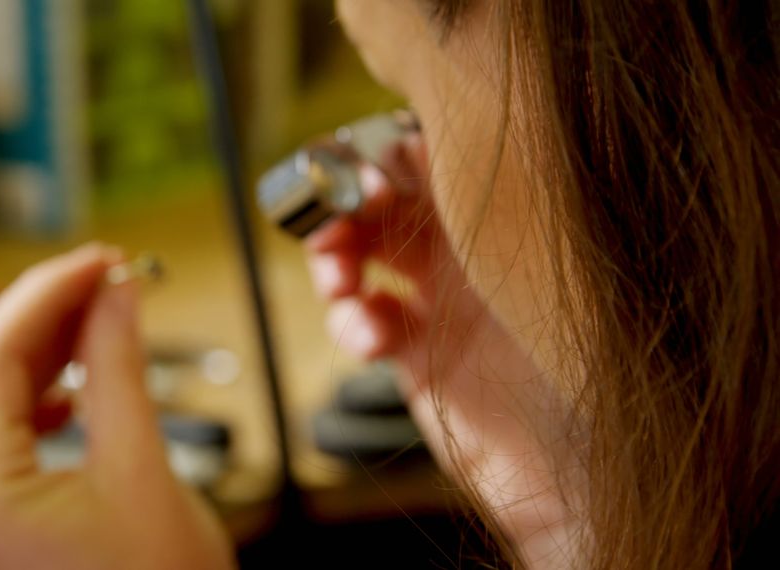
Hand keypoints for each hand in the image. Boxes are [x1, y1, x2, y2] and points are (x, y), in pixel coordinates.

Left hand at [0, 244, 234, 569]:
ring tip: (99, 320)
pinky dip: (37, 404)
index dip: (49, 291)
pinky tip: (75, 385)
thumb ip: (120, 369)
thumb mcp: (142, 470)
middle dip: (48, 318)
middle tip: (108, 279)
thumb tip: (115, 297)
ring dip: (45, 357)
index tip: (98, 261)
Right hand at [305, 134, 576, 567]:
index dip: (386, 164)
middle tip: (333, 228)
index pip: (428, 166)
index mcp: (503, 221)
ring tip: (338, 284)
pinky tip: (369, 337)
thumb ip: (488, 209)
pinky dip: (352, 324)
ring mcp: (440, 308)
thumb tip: (426, 147)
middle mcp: (468, 258)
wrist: (586, 469)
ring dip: (335, 266)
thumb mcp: (540, 269)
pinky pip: (364, 324)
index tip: (372, 183)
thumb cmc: (588, 363)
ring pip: (361, 264)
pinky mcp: (417, 361)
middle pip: (382, 211)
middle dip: (346, 213)